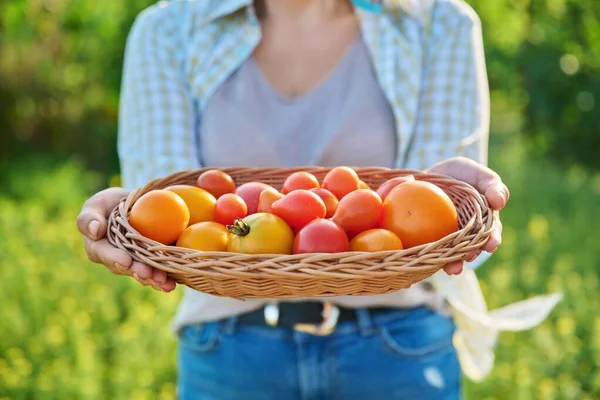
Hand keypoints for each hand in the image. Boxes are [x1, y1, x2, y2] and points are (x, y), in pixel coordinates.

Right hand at [76, 187, 176, 291]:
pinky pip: (157, 272)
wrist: (132, 206)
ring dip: (152, 278)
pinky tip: (172, 284)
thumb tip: (94, 230)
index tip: (125, 260)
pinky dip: (166, 279)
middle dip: (137, 271)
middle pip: (126, 268)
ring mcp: (134, 264)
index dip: (114, 258)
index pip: (104, 254)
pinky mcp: (151, 263)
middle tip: (147, 274)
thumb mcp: (96, 206)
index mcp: (99, 248)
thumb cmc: (108, 205)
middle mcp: (116, 260)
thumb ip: (89, 217)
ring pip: (142, 273)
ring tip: (162, 281)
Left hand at [427, 157, 508, 275]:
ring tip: (452, 268)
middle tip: (470, 257)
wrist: (429, 179)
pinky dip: (427, 261)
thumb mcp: (476, 174)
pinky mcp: (429, 241)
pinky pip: (428, 252)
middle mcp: (467, 235)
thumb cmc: (459, 175)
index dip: (492, 239)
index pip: (491, 233)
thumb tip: (499, 201)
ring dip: (453, 263)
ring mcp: (447, 239)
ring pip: (451, 254)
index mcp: (483, 222)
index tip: (491, 244)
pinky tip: (423, 269)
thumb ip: (492, 184)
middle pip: (471, 248)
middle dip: (472, 254)